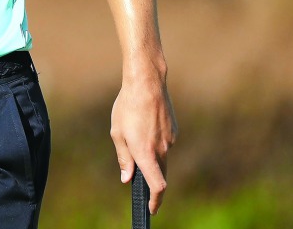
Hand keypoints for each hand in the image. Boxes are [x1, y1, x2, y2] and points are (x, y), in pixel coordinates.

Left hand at [111, 71, 176, 214]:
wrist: (147, 82)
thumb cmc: (127, 106)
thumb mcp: (117, 133)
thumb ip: (123, 158)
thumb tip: (127, 178)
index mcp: (146, 153)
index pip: (157, 186)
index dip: (155, 201)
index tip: (151, 209)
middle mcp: (161, 149)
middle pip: (160, 174)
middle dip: (152, 180)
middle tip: (140, 180)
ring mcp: (170, 139)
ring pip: (162, 156)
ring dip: (151, 155)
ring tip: (136, 136)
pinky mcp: (174, 130)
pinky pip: (165, 142)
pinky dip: (156, 141)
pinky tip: (145, 126)